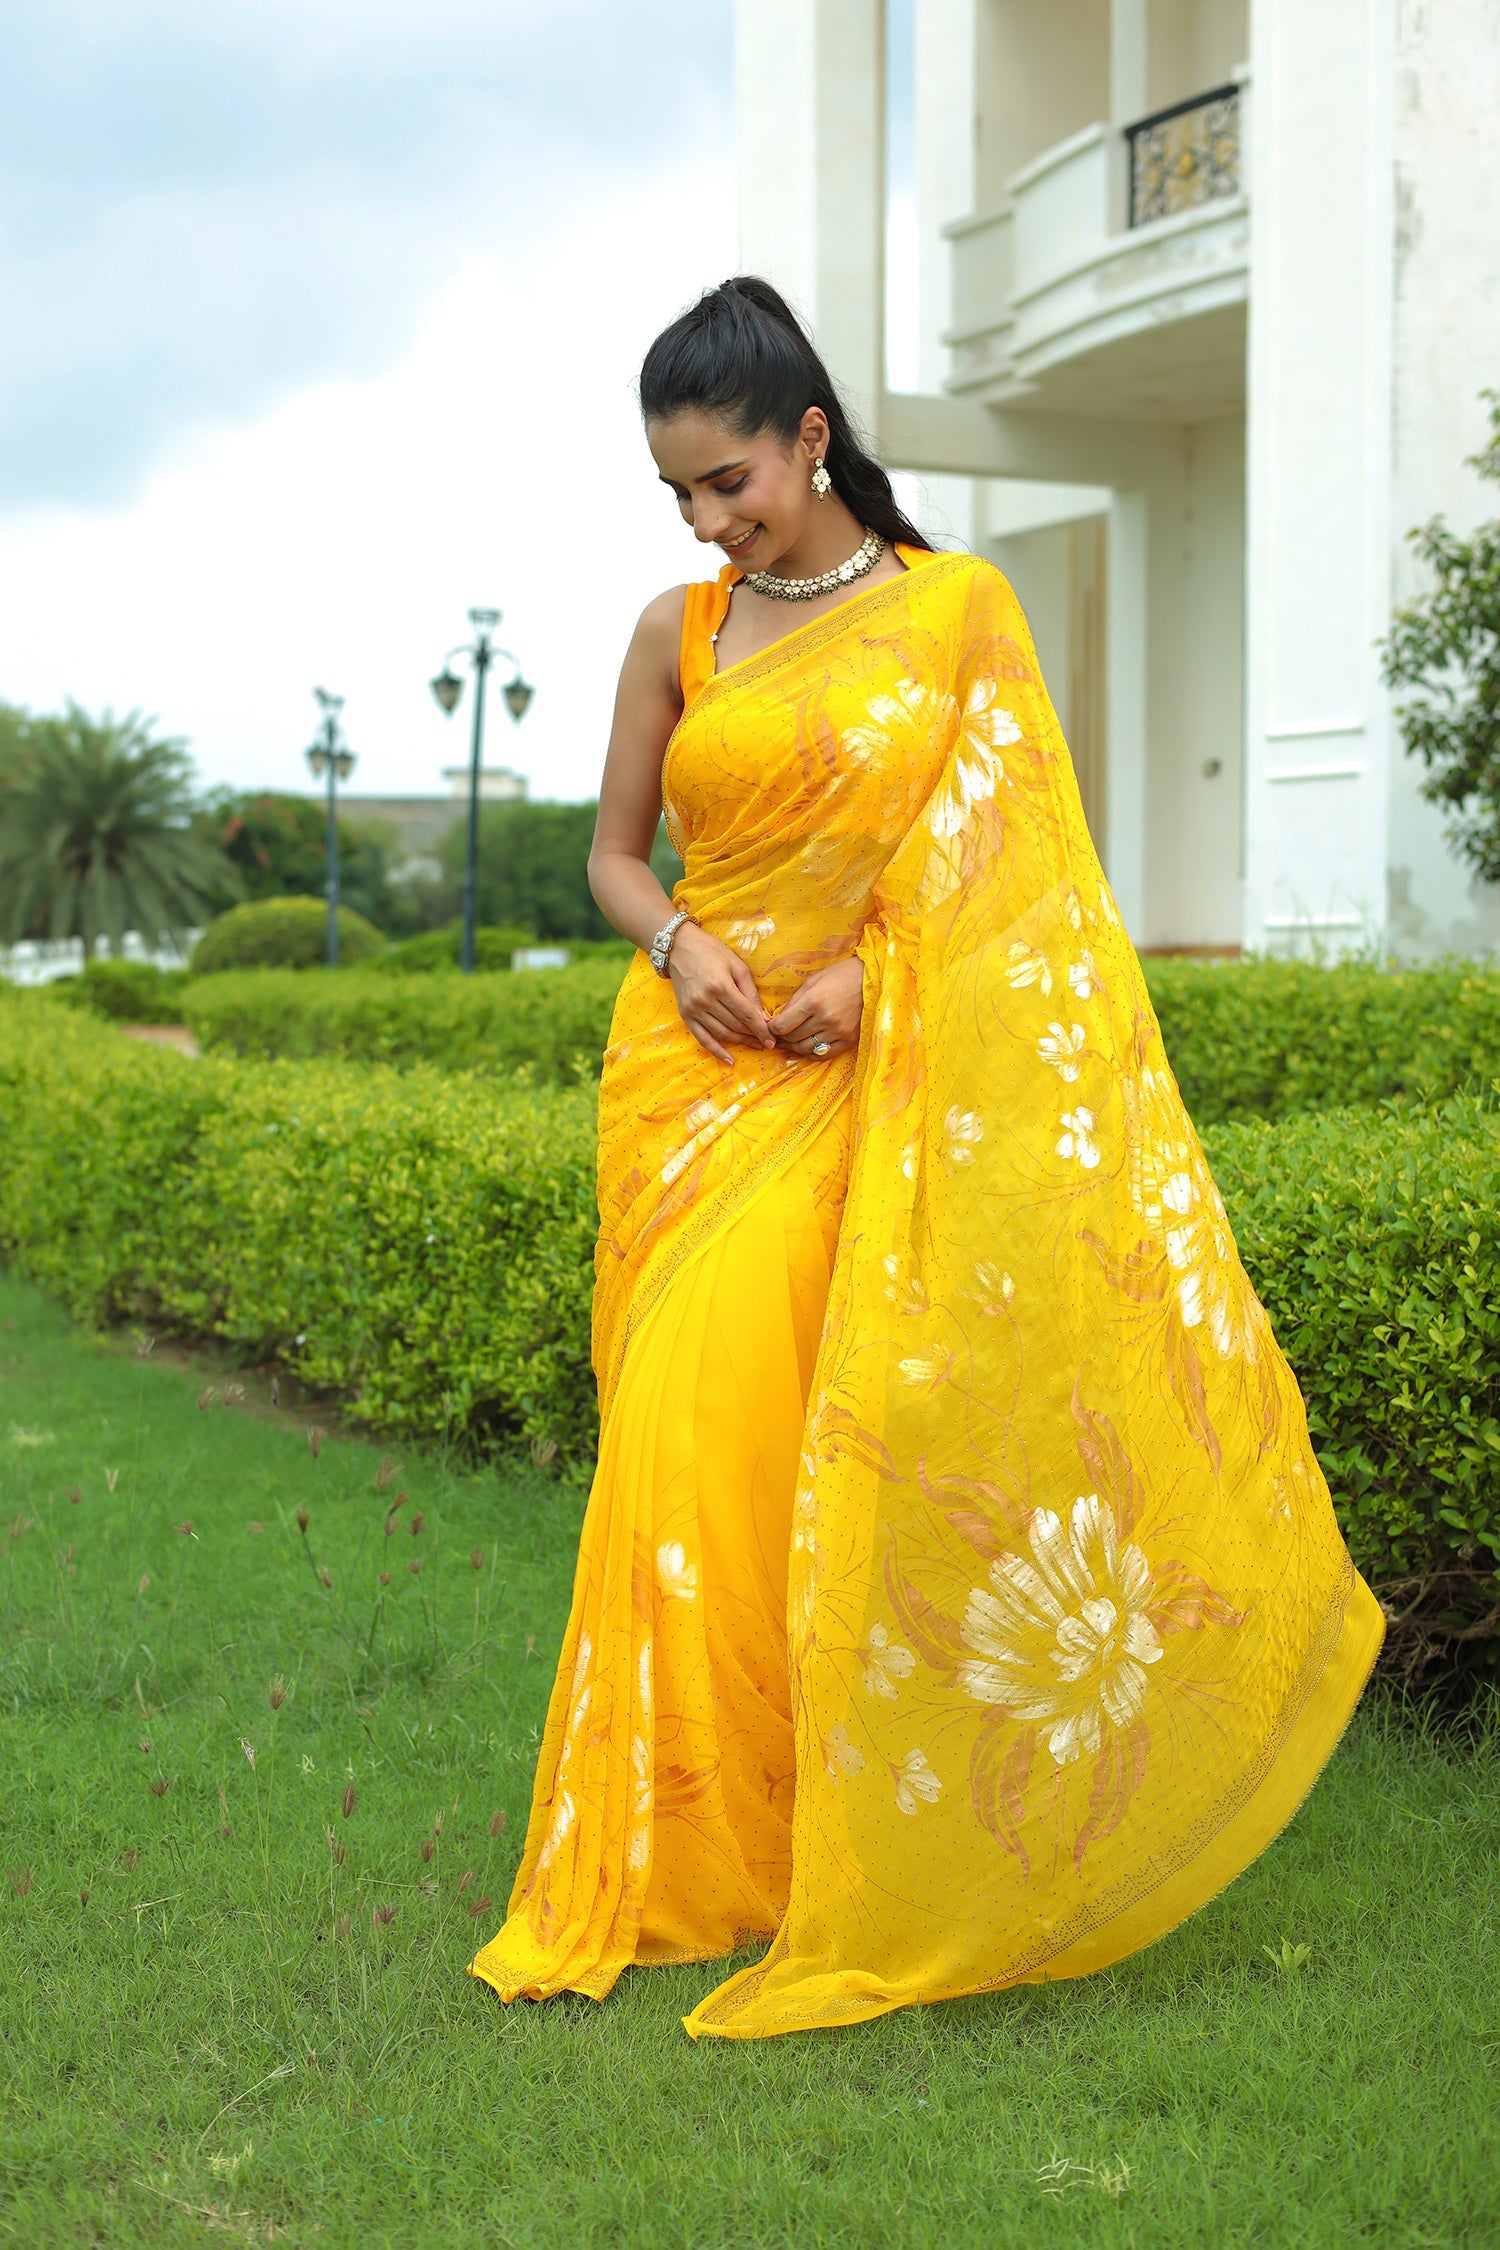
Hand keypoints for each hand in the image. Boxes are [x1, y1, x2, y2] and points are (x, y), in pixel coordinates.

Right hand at [668, 923, 775, 1065]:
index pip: (746, 1014)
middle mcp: (706, 1000)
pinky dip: (716, 1051)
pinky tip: (730, 1060)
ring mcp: (694, 1009)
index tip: (772, 1040)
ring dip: (740, 1042)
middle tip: (767, 1043)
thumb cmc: (711, 952)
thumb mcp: (736, 965)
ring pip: (722, 1033)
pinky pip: (702, 1038)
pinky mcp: (685, 1015)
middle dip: (753, 1036)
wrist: (678, 948)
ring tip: (754, 1046)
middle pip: (735, 1025)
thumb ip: (750, 992)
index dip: (761, 1030)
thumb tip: (763, 1017)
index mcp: (720, 986)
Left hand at [768, 956, 863, 1060]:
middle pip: (792, 1038)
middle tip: (777, 1035)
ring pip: (805, 1049)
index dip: (772, 1028)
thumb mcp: (813, 981)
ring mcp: (838, 1032)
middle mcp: (825, 1019)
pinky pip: (823, 1055)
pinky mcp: (848, 1040)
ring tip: (790, 1041)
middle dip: (781, 1037)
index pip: (782, 1025)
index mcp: (813, 1001)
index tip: (770, 1027)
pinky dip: (810, 1053)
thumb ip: (794, 1001)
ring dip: (794, 1047)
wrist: (873, 980)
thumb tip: (778, 1018)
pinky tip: (806, 1047)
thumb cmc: (841, 976)